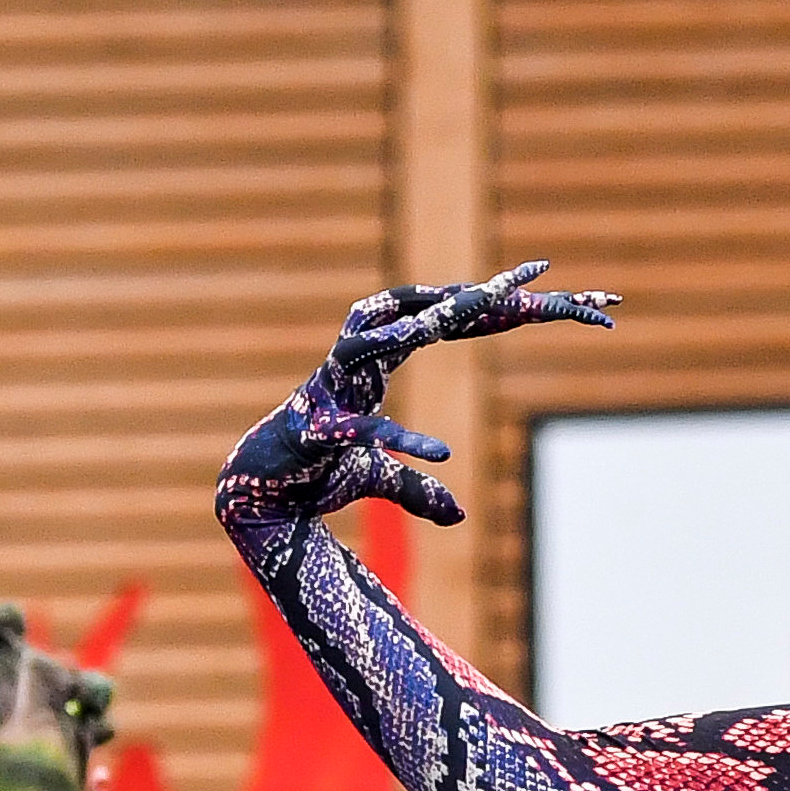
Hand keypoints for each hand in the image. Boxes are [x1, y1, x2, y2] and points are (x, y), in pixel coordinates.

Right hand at [222, 261, 622, 525]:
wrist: (262, 494)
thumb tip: (460, 513)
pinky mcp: (320, 432)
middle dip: (457, 299)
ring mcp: (334, 392)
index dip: (478, 298)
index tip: (527, 277)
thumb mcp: (380, 479)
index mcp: (375, 360)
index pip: (435, 317)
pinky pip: (366, 431)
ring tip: (449, 321)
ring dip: (407, 332)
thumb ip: (419, 489)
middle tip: (506, 286)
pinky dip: (401, 440)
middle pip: (411, 316)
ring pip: (370, 346)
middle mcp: (354, 362)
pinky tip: (440, 455)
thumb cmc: (320, 472)